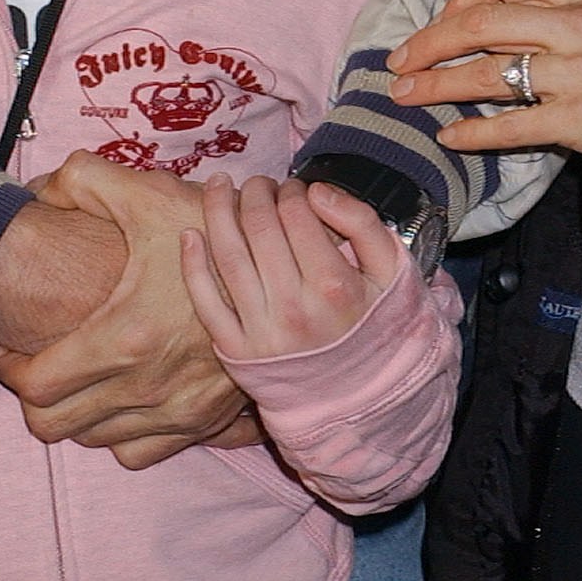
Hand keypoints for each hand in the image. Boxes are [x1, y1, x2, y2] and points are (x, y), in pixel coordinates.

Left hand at [0, 152, 258, 465]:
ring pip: (93, 442)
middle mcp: (148, 386)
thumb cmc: (215, 232)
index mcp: (124, 337)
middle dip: (32, 393)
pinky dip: (119, 434)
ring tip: (76, 374)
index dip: (10, 367)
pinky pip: (138, 453)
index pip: (35, 385)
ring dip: (74, 412)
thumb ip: (80, 180)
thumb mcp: (149, 193)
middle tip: (37, 360)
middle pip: (54, 424)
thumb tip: (36, 190)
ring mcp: (177, 411)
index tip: (13, 344)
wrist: (287, 267)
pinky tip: (118, 397)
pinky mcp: (202, 423)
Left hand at [182, 176, 399, 361]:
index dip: (292, 190)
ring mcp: (262, 332)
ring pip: (228, 256)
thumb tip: (317, 192)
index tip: (294, 189)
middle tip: (258, 184)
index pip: (297, 214)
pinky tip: (190, 234)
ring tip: (218, 186)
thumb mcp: (391, 272)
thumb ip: (362, 223)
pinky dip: (192, 265)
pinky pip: (205, 303)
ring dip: (217, 211)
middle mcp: (295, 308)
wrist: (360, 396)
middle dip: (255, 192)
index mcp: (334, 286)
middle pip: (259, 228)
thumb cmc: (375, 325)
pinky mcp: (237, 352)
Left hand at [387, 0, 581, 154]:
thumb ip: (565, 7)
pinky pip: (511, 126)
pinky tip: (450, 136)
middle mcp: (577, 26)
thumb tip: (502, 13)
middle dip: (429, 42)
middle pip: (482, 22)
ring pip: (486, 73)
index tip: (444, 18)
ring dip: (435, 85)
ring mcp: (577, 75)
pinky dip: (473, 132)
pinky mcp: (578, 122)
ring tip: (406, 98)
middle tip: (400, 62)